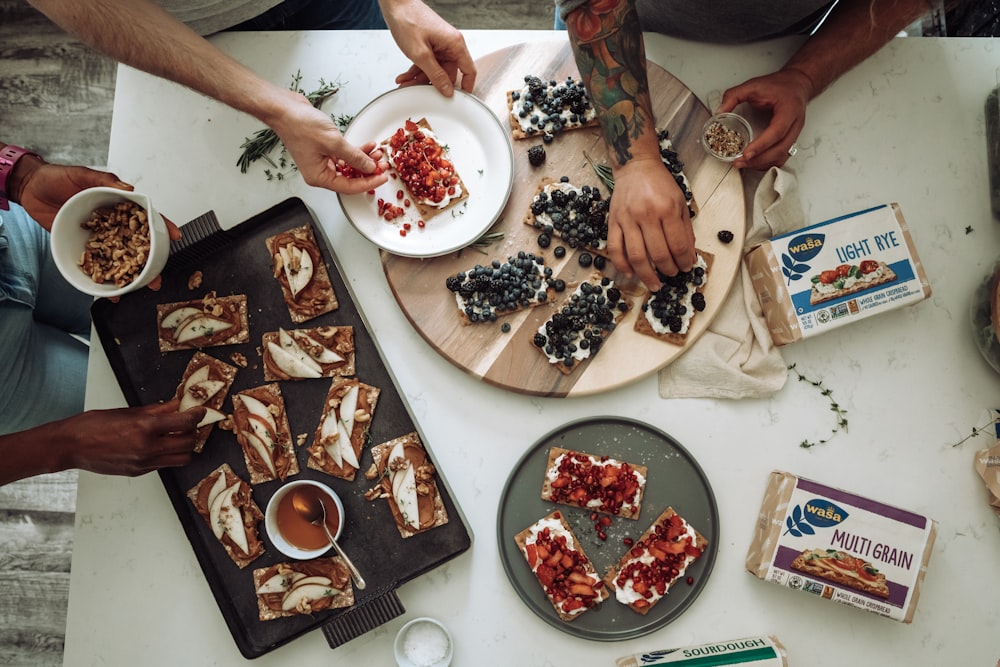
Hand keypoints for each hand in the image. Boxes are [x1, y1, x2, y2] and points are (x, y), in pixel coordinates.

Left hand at [15, 161, 178, 291]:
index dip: (164, 226)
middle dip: (151, 263)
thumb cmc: (57, 178)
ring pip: (121, 259)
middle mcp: (114, 224)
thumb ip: (105, 181)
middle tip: (156, 276)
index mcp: (119, 205)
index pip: (147, 217)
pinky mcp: (85, 248)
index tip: (175, 235)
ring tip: (138, 288)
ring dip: (131, 275)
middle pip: (138, 245)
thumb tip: (129, 188)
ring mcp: (101, 237)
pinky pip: (98, 265)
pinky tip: (111, 292)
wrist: (31, 190)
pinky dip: (104, 280)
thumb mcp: (82, 175)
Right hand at [55, 401, 204, 476]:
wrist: (70, 446)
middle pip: (188, 443)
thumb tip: (177, 404)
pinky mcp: (139, 472)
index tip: (200, 410)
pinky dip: (169, 454)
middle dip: (193, 431)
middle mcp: (147, 448)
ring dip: (185, 447)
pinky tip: (160, 444)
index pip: (184, 422)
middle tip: (188, 422)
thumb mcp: (128, 412)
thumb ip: (157, 410)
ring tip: (177, 435)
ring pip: (181, 459)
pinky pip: (164, 464)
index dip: (197, 415)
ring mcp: (144, 463)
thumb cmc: (92, 425)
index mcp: (144, 428)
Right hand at [270, 93, 388, 193]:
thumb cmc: (299, 125)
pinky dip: (356, 151)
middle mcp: (320, 171)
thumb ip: (354, 157)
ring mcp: (322, 160)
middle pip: (350, 178)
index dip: (369, 183)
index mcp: (318, 177)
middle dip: (368, 171)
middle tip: (384, 165)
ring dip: (364, 159)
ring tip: (378, 153)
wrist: (284, 108)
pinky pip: (344, 155)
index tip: (383, 177)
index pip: (349, 187)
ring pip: (349, 166)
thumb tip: (370, 167)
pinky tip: (368, 146)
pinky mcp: (324, 149)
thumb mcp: (333, 142)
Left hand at [383, 0, 476, 94]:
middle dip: (432, 84)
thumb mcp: (421, 54)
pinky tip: (406, 77)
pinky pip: (427, 63)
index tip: (460, 100)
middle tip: (420, 93)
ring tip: (406, 84)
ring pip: (434, 70)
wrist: (395, 4)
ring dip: (420, 78)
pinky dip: (416, 70)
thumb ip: (435, 74)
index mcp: (455, 44)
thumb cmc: (408, 19)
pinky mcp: (430, 45)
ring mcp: (439, 45)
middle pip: (448, 73)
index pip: (469, 70)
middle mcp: (450, 44)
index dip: (466, 87)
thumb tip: (447, 90)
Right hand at [606, 158, 695, 291]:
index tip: (686, 268)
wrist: (636, 167)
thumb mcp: (680, 202)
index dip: (683, 262)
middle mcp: (646, 215)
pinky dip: (621, 265)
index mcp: (667, 209)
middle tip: (672, 275)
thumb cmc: (660, 184)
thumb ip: (685, 230)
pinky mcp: (613, 221)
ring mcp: (627, 219)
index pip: (677, 245)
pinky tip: (630, 274)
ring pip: (636, 256)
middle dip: (668, 270)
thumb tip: (689, 256)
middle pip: (658, 254)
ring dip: (646, 275)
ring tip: (654, 284)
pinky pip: (615, 248)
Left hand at [717, 68, 811, 169]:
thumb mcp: (753, 85)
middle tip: (739, 162)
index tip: (746, 154)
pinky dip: (768, 163)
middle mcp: (795, 124)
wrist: (796, 84)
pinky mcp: (791, 140)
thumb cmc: (778, 85)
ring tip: (743, 164)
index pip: (777, 131)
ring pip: (782, 156)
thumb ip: (734, 96)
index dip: (762, 145)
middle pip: (780, 149)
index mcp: (789, 109)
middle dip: (759, 159)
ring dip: (762, 163)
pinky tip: (754, 162)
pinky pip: (781, 157)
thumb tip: (720, 111)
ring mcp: (795, 134)